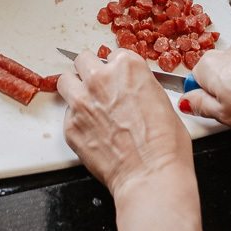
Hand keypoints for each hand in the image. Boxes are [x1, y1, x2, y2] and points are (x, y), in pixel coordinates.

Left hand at [58, 50, 202, 230]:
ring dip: (75, 89)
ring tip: (86, 104)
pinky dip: (75, 119)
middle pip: (83, 60)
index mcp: (127, 66)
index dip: (116, 69)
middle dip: (90, 72)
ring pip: (66, 81)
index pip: (113, 55)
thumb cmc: (165, 144)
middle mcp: (101, 78)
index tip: (118, 80)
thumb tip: (133, 90)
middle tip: (98, 87)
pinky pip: (66, 113)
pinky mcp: (69, 125)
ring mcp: (81, 101)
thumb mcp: (163, 101)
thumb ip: (141, 86)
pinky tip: (91, 131)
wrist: (150, 175)